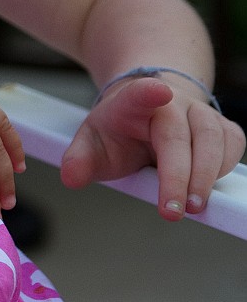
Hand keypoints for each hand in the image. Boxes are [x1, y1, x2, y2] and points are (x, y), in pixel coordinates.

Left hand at [60, 73, 244, 219]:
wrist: (150, 105)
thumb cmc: (121, 128)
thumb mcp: (92, 141)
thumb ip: (80, 160)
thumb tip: (71, 178)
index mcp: (132, 102)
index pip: (139, 93)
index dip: (148, 92)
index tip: (158, 91)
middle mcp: (172, 102)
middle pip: (182, 135)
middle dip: (180, 175)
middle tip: (173, 210)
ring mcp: (200, 111)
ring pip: (214, 139)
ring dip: (205, 176)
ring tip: (191, 207)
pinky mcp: (222, 125)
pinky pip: (232, 145)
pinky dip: (222, 168)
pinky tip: (204, 187)